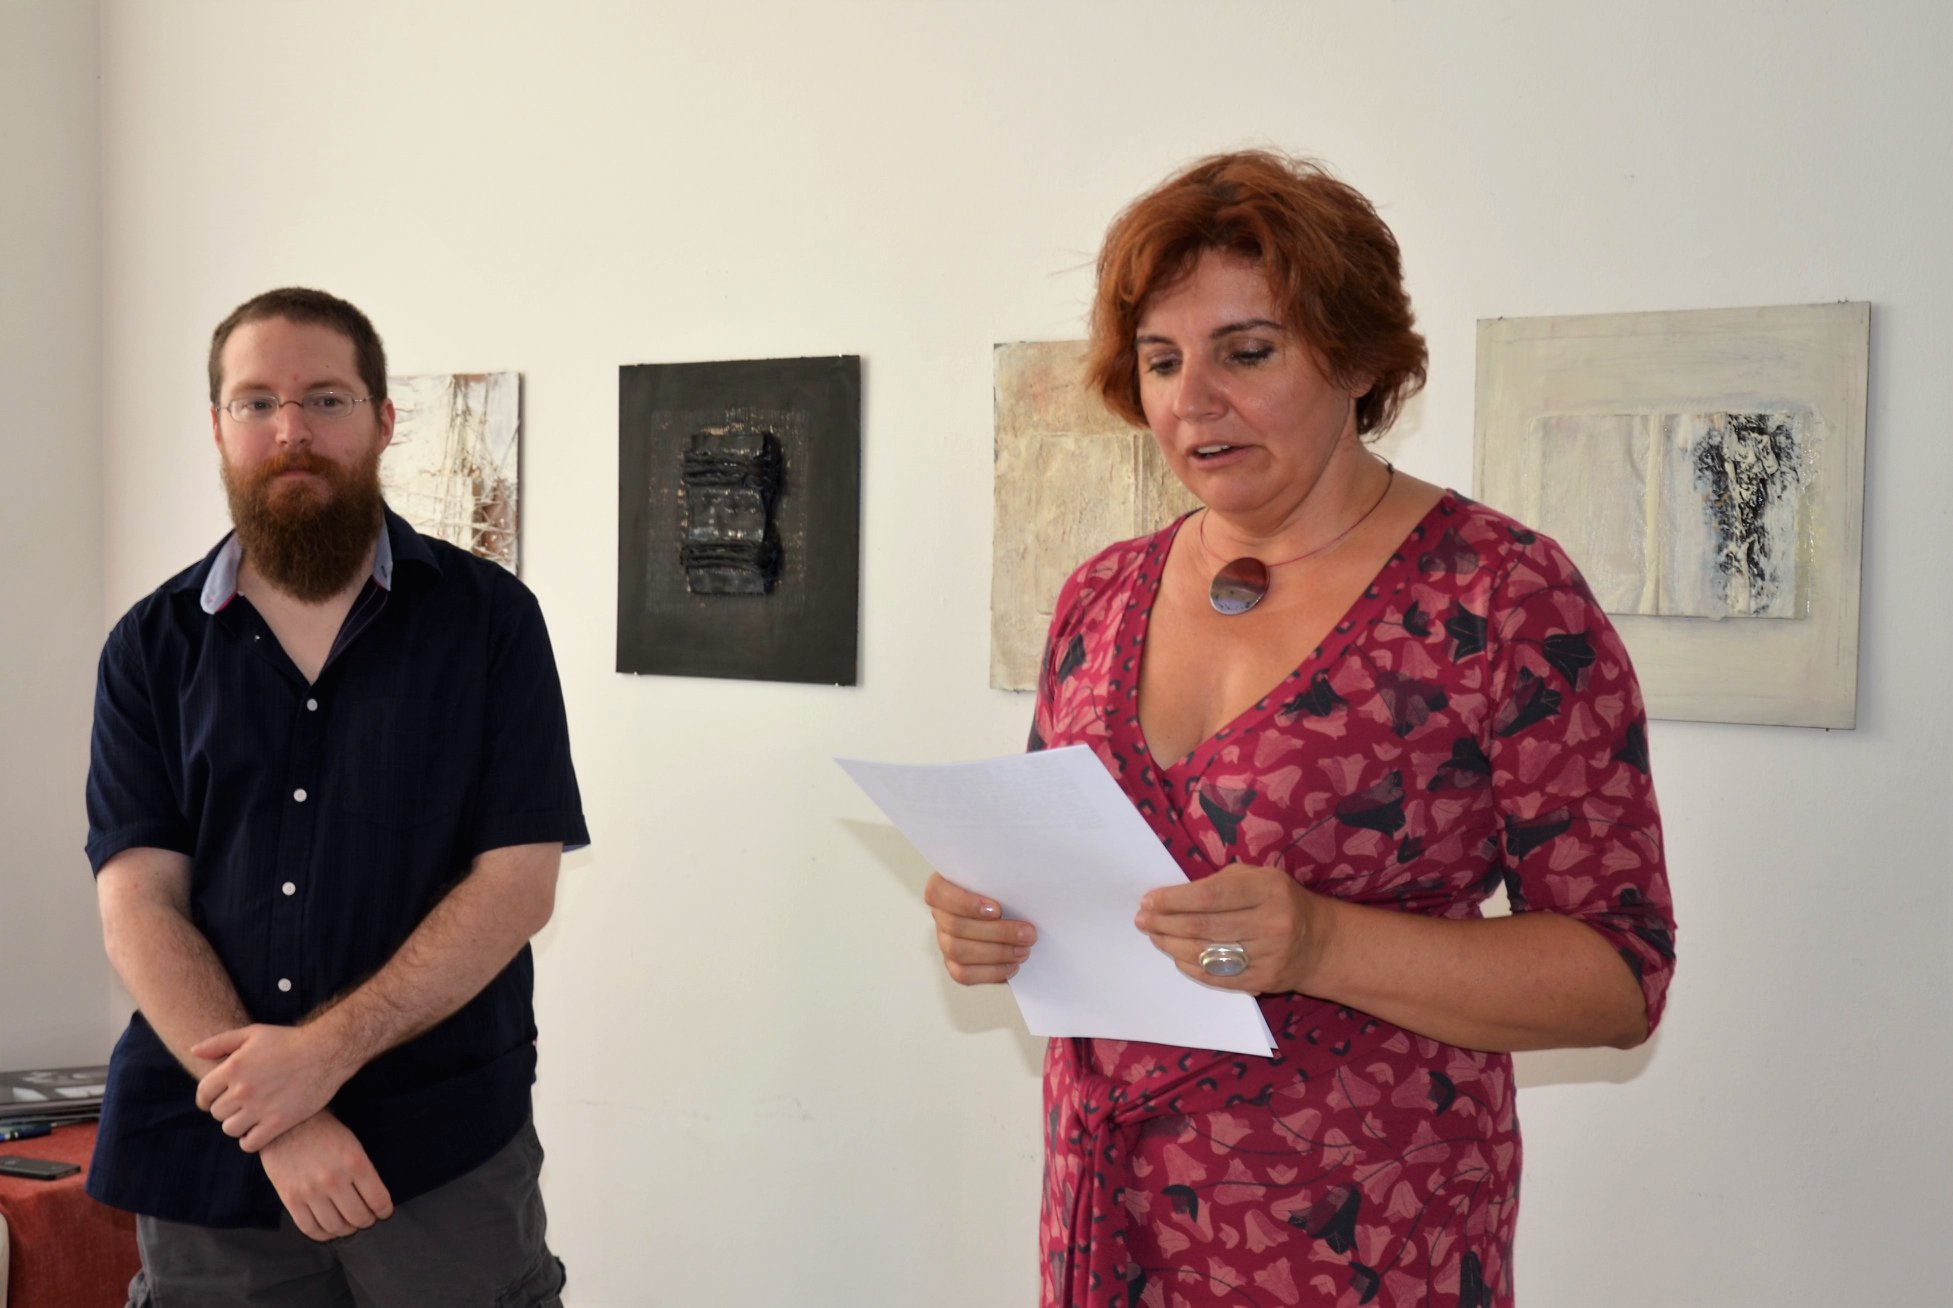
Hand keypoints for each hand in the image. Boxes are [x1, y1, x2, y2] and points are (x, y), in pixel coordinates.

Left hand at [191, 1023, 353, 1152]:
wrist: (327, 1052)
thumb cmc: (289, 1040)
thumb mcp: (253, 1033)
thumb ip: (220, 1042)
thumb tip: (193, 1050)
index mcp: (233, 1068)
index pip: (203, 1094)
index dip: (206, 1099)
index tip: (215, 1100)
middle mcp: (243, 1089)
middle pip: (217, 1113)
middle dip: (225, 1109)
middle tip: (240, 1105)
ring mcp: (260, 1108)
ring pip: (230, 1129)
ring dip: (237, 1125)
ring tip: (250, 1116)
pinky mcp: (278, 1123)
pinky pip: (249, 1144)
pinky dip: (250, 1140)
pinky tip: (259, 1130)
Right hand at [258, 1111, 393, 1241]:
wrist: (286, 1125)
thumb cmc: (324, 1132)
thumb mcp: (353, 1144)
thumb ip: (364, 1170)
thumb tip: (375, 1199)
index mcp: (355, 1162)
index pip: (378, 1200)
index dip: (384, 1211)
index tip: (383, 1212)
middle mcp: (334, 1179)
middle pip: (358, 1217)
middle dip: (367, 1221)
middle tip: (366, 1218)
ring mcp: (311, 1191)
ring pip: (336, 1227)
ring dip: (346, 1230)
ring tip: (348, 1225)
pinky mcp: (291, 1199)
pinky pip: (310, 1228)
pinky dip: (323, 1234)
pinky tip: (328, 1229)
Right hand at [923, 872, 1036, 984]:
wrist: (1014, 914)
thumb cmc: (1006, 890)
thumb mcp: (1003, 878)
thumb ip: (1003, 879)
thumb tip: (1022, 883)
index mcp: (944, 886)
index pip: (937, 893)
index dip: (963, 903)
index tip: (996, 908)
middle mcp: (941, 915)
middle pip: (955, 927)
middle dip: (997, 932)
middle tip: (1028, 934)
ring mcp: (945, 941)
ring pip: (959, 952)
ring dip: (997, 953)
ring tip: (1023, 951)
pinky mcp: (954, 965)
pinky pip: (964, 974)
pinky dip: (991, 972)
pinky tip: (1012, 965)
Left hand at [1135, 863, 1336, 994]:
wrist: (1320, 942)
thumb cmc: (1279, 901)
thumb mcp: (1259, 877)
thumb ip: (1221, 882)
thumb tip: (1173, 896)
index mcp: (1268, 889)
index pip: (1210, 895)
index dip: (1174, 899)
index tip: (1149, 900)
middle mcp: (1270, 923)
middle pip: (1203, 926)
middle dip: (1165, 922)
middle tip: (1142, 919)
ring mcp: (1267, 956)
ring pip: (1206, 954)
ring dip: (1172, 945)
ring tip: (1154, 935)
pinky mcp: (1262, 981)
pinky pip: (1215, 977)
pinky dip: (1190, 966)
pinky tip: (1176, 955)